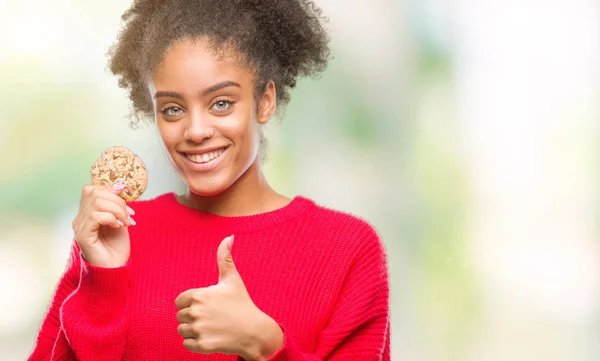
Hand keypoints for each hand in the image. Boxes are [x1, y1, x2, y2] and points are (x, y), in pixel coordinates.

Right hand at [72, 184, 134, 267]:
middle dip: (117, 200)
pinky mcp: (82, 235)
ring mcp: (79, 226)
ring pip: (96, 202)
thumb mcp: (120, 219)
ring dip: (117, 209)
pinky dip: (111, 218)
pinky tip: (117, 226)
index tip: (125, 196)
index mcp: (87, 212)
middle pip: (94, 192)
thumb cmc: (117, 246)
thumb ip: (118, 204)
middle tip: (128, 214)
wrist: (115, 268)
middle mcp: (80, 218)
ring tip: (125, 221)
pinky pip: (95, 216)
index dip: (110, 188)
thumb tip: (121, 185)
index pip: (92, 189)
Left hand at [175, 235, 283, 360]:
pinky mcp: (201, 345)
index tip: (207, 305)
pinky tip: (211, 336)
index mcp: (199, 295)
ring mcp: (198, 329)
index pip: (180, 300)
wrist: (254, 331)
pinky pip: (187, 344)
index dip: (192, 303)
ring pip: (183, 330)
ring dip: (193, 330)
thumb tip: (229, 237)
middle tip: (212, 317)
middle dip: (193, 317)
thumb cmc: (242, 304)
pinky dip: (196, 343)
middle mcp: (196, 312)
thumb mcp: (232, 279)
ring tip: (211, 327)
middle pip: (180, 316)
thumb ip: (225, 258)